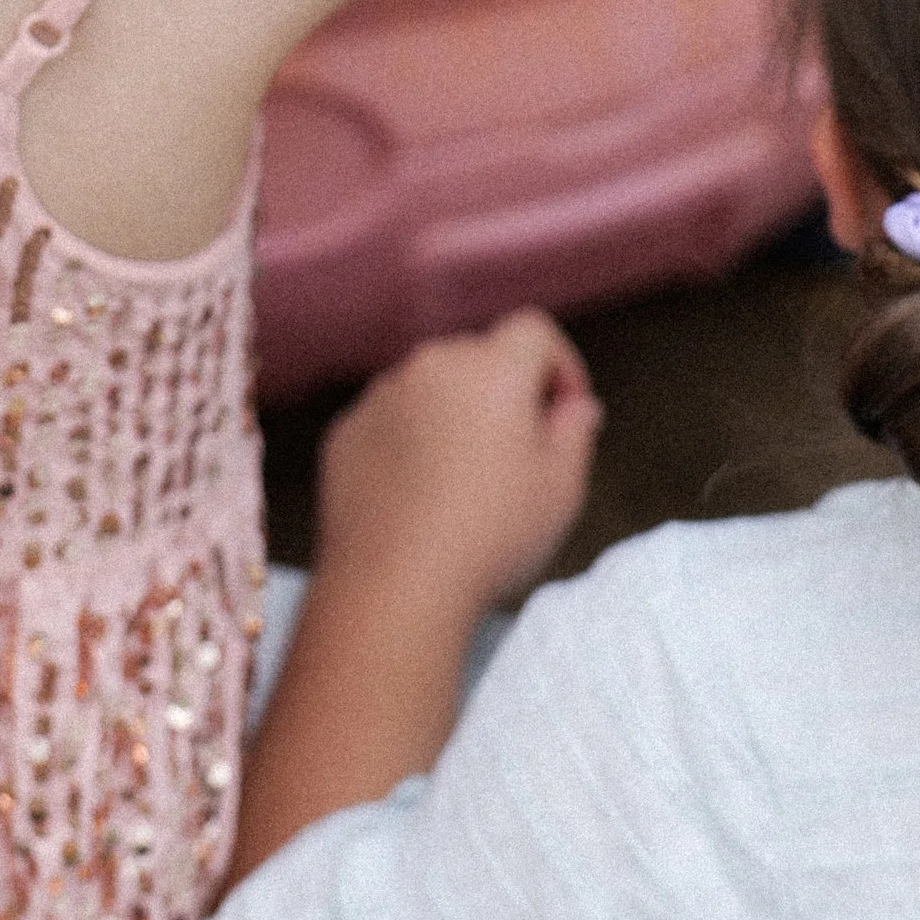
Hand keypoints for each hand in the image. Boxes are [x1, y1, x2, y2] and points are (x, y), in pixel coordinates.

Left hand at [317, 312, 601, 623]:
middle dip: (506, 391)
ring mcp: (380, 398)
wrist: (392, 587)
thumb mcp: (560, 489)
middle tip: (521, 453)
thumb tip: (574, 407)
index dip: (559, 364)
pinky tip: (422, 498)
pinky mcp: (345, 433)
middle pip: (480, 357)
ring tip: (467, 484)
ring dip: (454, 416)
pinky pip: (390, 422)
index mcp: (491, 370)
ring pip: (431, 389)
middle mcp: (430, 367)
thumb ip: (574, 432)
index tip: (566, 410)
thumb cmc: (488, 538)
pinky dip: (410, 443)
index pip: (532, 331)